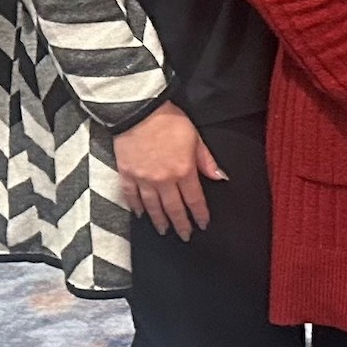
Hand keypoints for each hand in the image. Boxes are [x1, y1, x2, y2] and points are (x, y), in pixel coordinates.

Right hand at [115, 102, 225, 239]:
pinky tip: (139, 214)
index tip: (203, 224)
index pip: (194, 199)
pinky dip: (135, 206)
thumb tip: (221, 178)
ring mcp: (143, 178)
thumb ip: (207, 161)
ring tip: (164, 230)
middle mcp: (163, 179)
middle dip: (180, 224)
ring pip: (152, 206)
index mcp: (183, 171)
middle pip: (173, 208)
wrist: (139, 111)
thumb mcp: (196, 139)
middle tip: (185, 236)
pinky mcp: (126, 173)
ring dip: (159, 220)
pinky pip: (130, 195)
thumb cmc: (170, 121)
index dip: (199, 214)